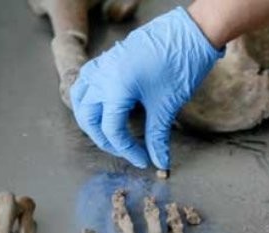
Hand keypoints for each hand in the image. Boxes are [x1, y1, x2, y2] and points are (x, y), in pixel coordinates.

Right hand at [70, 7, 222, 169]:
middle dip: (107, 141)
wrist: (187, 34)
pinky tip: (106, 112)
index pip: (112, 130)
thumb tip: (159, 162)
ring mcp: (101, 66)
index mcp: (116, 87)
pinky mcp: (105, 61)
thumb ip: (158, 138)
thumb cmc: (180, 64)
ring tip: (113, 137)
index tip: (144, 160)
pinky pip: (85, 85)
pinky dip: (90, 103)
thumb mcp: (167, 106)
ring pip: (81, 102)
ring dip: (93, 123)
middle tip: (128, 152)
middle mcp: (102, 76)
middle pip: (89, 120)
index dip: (127, 150)